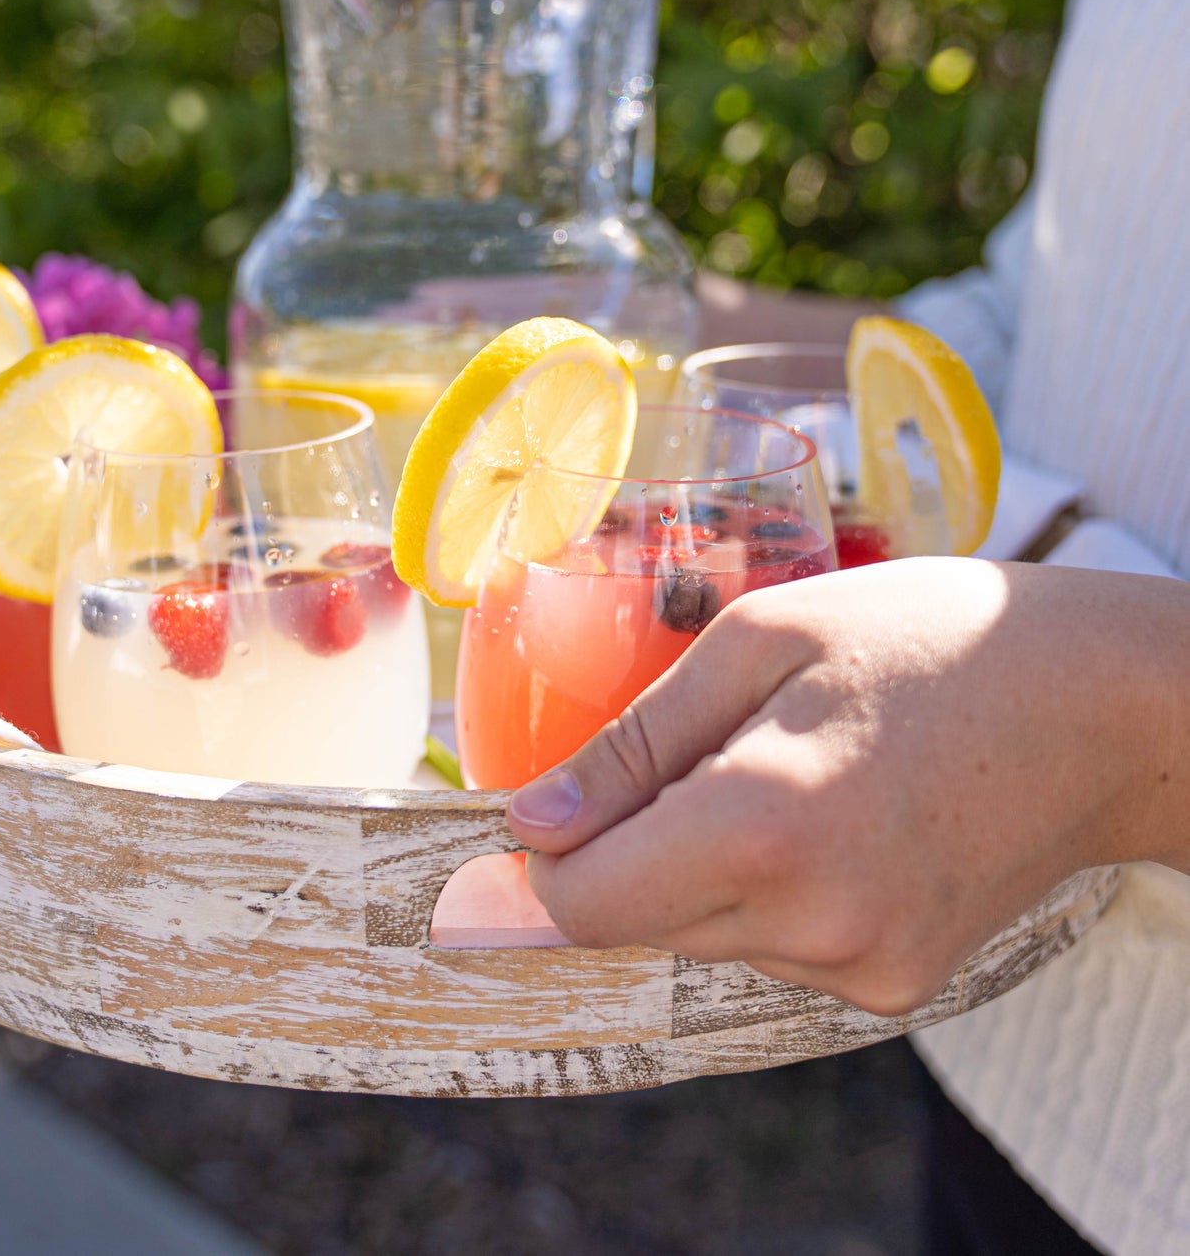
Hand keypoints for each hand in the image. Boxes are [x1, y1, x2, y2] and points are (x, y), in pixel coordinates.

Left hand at [506, 558, 1189, 1014]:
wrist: (1097, 705)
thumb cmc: (924, 637)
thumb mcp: (758, 639)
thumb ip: (632, 742)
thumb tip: (529, 821)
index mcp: (763, 825)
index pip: (582, 903)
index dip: (549, 853)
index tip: (563, 799)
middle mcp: (810, 922)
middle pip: (635, 920)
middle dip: (634, 843)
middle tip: (708, 751)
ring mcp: (861, 969)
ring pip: (699, 934)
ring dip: (704, 864)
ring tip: (792, 773)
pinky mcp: (896, 987)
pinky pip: (771, 949)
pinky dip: (767, 892)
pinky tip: (833, 821)